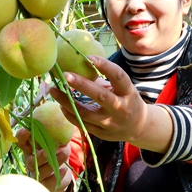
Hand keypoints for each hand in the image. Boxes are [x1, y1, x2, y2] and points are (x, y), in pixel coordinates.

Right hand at [15, 127, 73, 191]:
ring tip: (64, 154)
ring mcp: (37, 174)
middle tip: (47, 152)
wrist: (61, 172)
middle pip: (31, 161)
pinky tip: (64, 170)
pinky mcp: (45, 184)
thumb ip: (58, 140)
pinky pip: (49, 182)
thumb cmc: (56, 153)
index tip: (27, 130)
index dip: (21, 137)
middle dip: (39, 157)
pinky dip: (57, 176)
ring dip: (53, 163)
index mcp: (30, 149)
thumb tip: (61, 141)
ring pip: (41, 171)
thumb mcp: (57, 143)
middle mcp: (31, 162)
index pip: (21, 142)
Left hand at [49, 56, 172, 153]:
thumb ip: (106, 79)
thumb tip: (80, 61)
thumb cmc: (126, 100)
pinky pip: (82, 124)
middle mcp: (121, 108)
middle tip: (65, 74)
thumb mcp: (123, 88)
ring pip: (86, 113)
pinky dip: (69, 114)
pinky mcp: (102, 133)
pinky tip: (61, 104)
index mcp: (128, 92)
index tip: (88, 58)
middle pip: (100, 95)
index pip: (118, 76)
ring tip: (53, 90)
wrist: (138, 127)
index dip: (104, 66)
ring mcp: (111, 123)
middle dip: (81, 84)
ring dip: (67, 101)